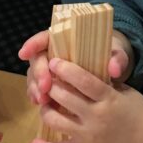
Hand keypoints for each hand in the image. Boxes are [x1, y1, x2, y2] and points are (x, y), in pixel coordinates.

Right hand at [19, 28, 133, 105]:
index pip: (45, 37)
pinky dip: (39, 96)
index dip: (32, 44)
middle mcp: (56, 52)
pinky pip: (40, 89)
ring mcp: (53, 68)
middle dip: (38, 74)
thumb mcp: (118, 53)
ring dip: (36, 88)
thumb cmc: (112, 54)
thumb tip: (114, 69)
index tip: (24, 53)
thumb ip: (117, 58)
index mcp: (68, 38)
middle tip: (45, 88)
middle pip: (38, 59)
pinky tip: (41, 106)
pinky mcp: (54, 83)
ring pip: (35, 76)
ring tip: (42, 101)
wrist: (114, 66)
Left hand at [31, 56, 142, 142]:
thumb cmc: (139, 111)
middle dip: (51, 86)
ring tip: (46, 102)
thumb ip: (103, 82)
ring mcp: (89, 135)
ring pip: (56, 122)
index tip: (54, 61)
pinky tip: (34, 142)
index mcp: (108, 99)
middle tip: (46, 78)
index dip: (66, 69)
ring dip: (46, 109)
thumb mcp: (125, 91)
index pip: (83, 80)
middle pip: (64, 98)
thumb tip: (78, 70)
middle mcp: (96, 117)